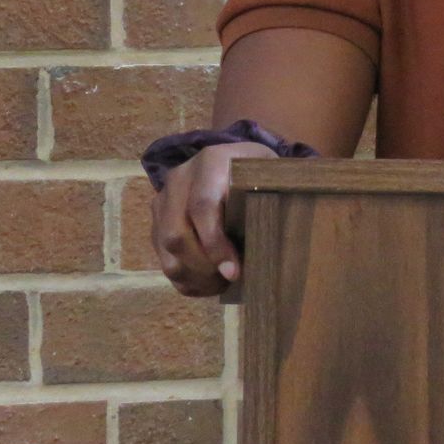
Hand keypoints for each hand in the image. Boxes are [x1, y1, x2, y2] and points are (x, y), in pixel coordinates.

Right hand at [151, 141, 274, 296]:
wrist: (229, 160)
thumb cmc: (258, 171)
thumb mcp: (269, 173)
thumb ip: (274, 195)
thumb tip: (288, 235)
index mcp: (211, 162)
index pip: (203, 206)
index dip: (215, 244)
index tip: (234, 272)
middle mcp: (179, 180)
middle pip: (176, 235)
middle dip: (204, 267)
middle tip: (230, 280)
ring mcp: (162, 202)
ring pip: (166, 251)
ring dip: (194, 277)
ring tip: (222, 283)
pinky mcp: (156, 223)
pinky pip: (164, 260)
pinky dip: (186, 280)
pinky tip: (210, 283)